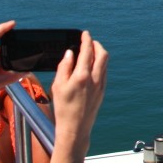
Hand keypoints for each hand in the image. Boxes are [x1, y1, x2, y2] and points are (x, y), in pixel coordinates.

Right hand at [51, 31, 107, 156]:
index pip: (87, 51)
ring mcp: (101, 85)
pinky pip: (104, 72)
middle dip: (96, 45)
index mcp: (82, 76)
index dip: (86, 40)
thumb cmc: (63, 108)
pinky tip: (92, 66)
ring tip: (90, 52)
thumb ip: (64, 67)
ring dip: (99, 54)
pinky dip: (100, 64)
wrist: (75, 128)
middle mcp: (95, 78)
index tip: (84, 34)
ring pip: (105, 63)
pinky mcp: (102, 91)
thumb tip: (70, 53)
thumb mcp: (58, 86)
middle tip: (89, 41)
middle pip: (102, 54)